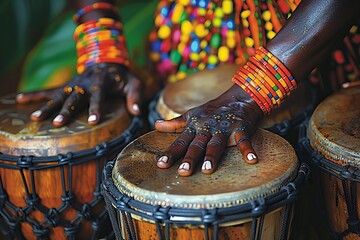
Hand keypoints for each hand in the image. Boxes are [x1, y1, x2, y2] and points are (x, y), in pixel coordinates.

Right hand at [16, 63, 141, 126]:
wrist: (107, 61)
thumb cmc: (122, 77)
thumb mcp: (133, 83)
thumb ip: (135, 96)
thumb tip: (137, 112)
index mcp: (102, 82)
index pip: (98, 95)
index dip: (96, 107)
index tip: (92, 120)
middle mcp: (85, 83)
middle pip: (74, 97)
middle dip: (66, 110)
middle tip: (59, 124)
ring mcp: (73, 85)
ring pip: (58, 95)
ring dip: (47, 106)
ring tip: (35, 118)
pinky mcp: (66, 86)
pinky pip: (49, 90)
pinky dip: (34, 94)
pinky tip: (19, 100)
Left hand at [154, 84, 262, 176]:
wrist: (238, 98)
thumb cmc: (212, 110)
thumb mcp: (192, 115)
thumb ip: (175, 123)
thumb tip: (155, 125)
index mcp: (195, 127)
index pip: (180, 142)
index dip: (171, 153)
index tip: (161, 165)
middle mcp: (207, 129)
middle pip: (197, 145)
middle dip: (190, 158)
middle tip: (183, 172)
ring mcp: (224, 128)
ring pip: (217, 144)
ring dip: (212, 156)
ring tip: (208, 170)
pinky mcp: (240, 128)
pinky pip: (244, 140)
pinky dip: (248, 150)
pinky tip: (251, 161)